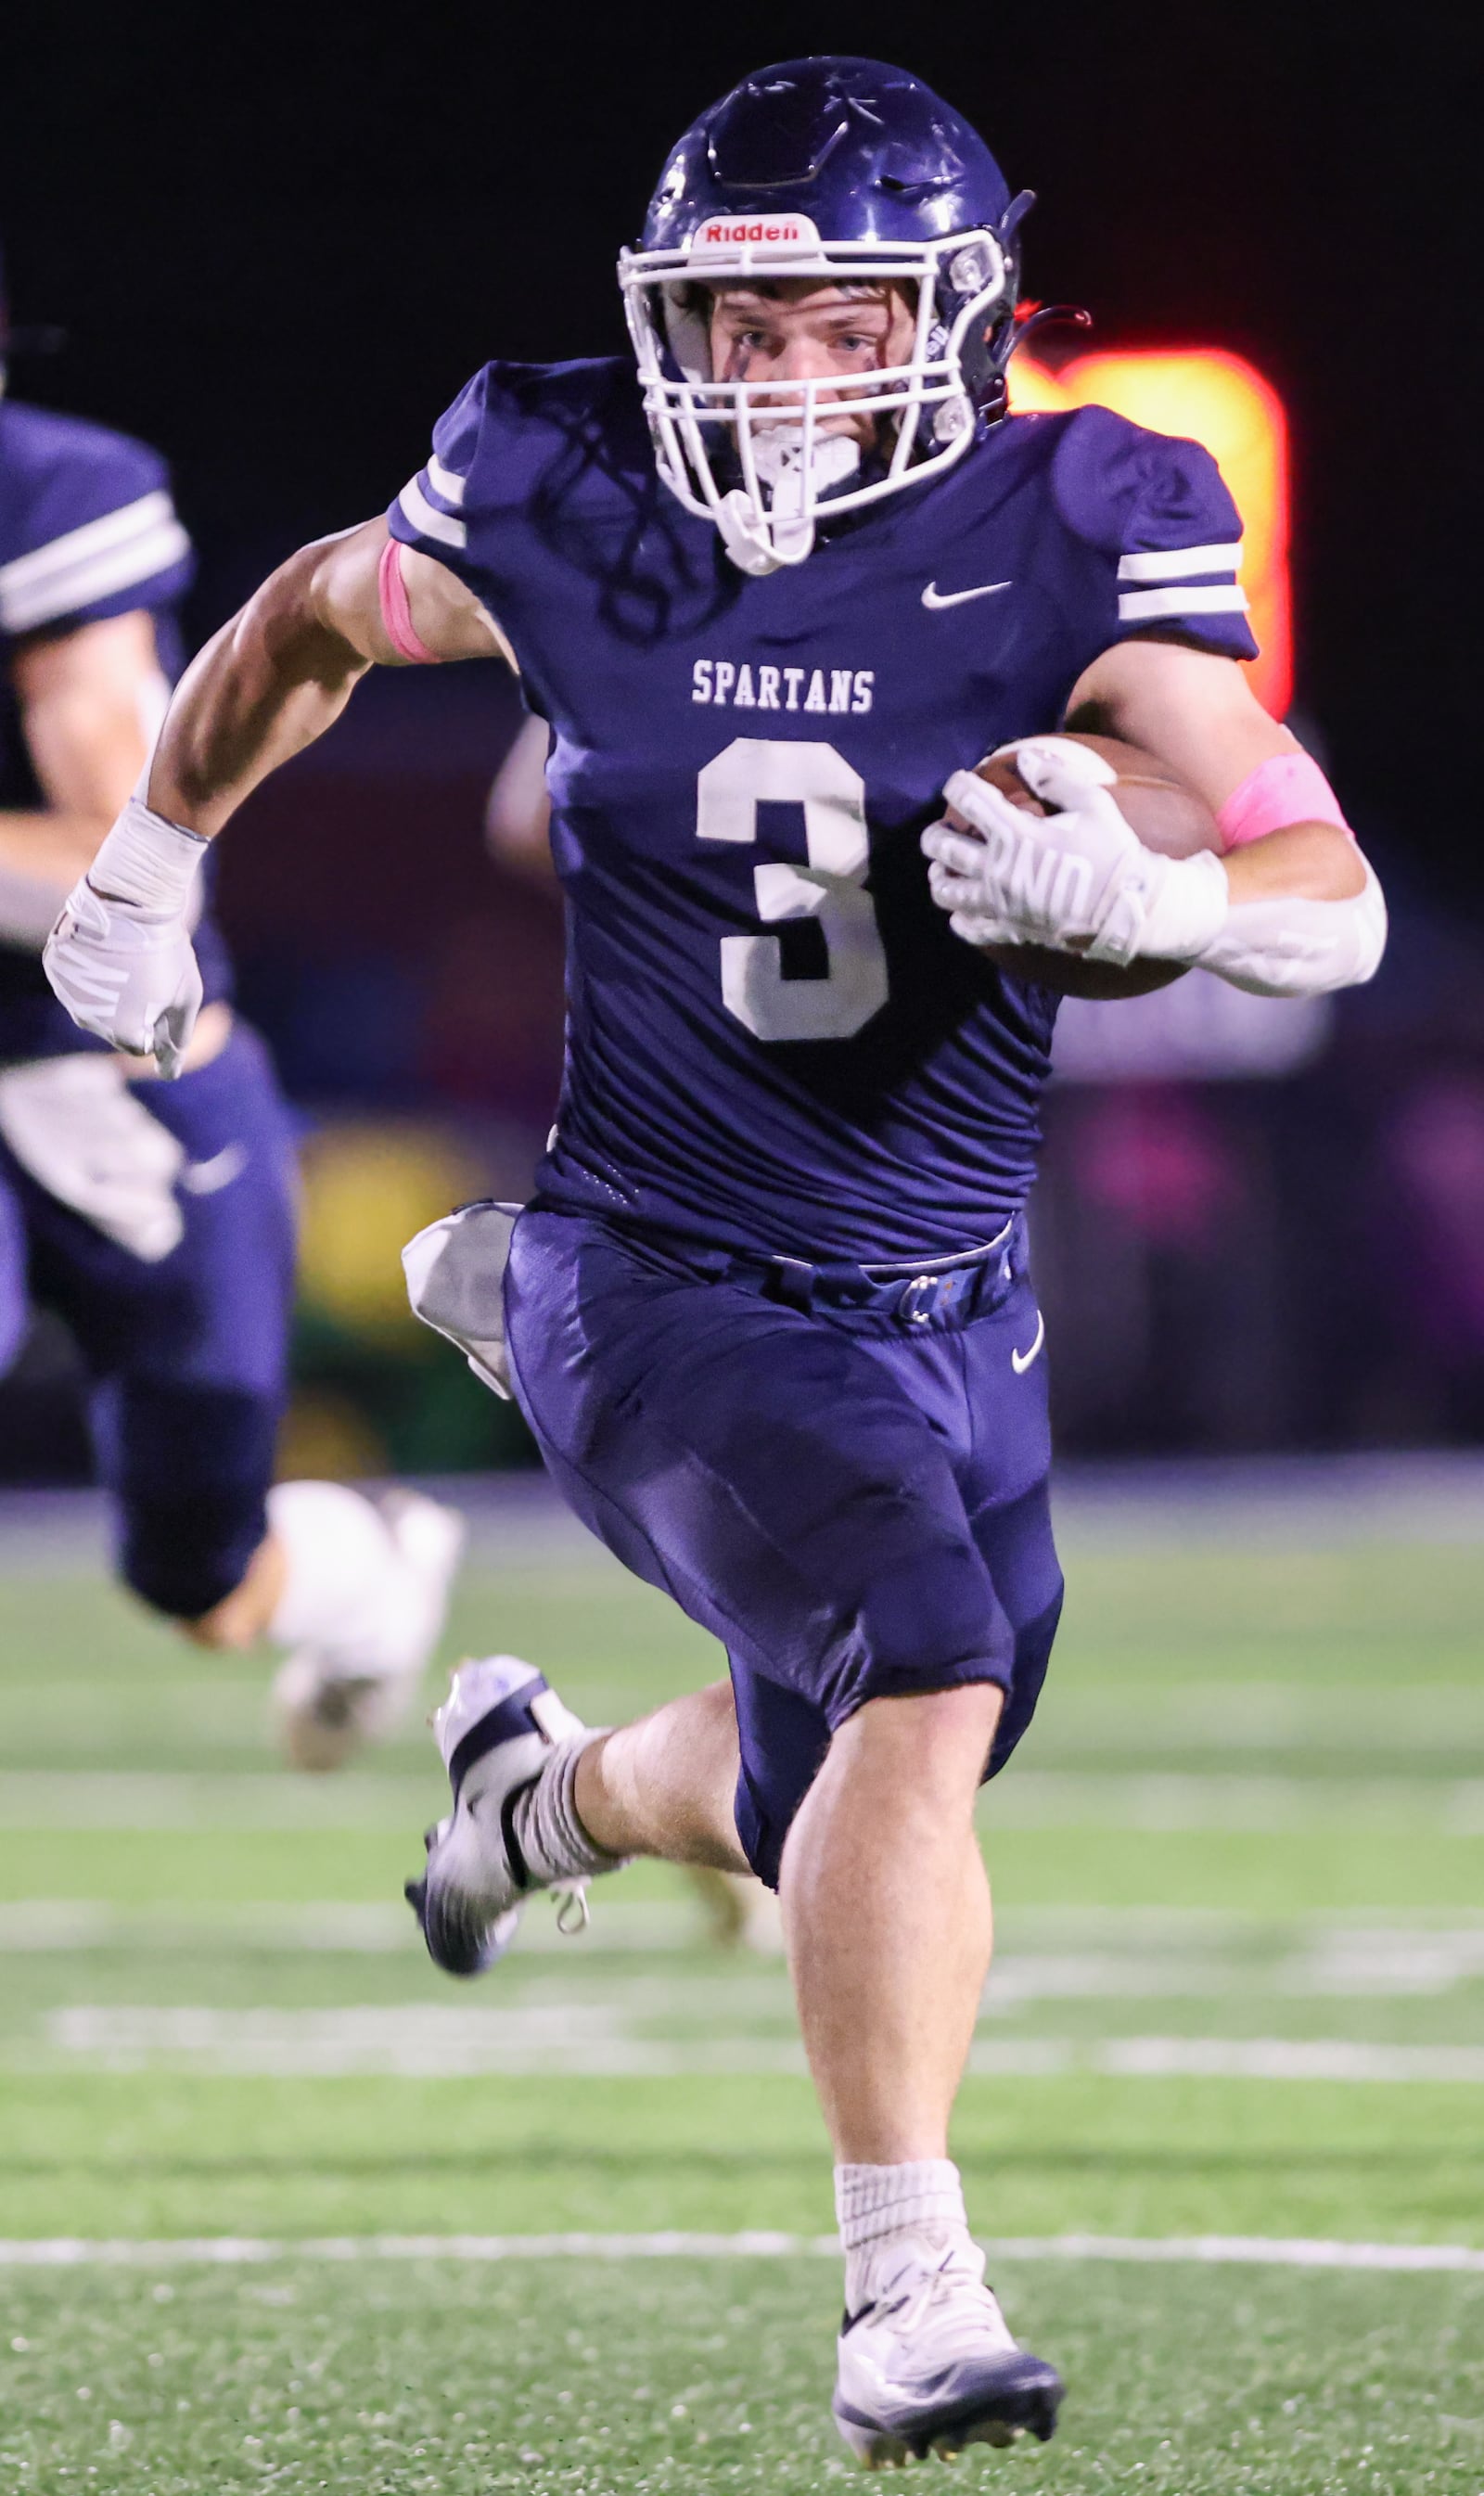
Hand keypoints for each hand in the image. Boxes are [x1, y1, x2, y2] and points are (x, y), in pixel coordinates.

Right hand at [44, 876, 202, 1078]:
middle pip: (114, 1028)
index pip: (141, 1045)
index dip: (156, 1018)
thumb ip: (177, 1038)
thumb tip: (171, 1073)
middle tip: (144, 972)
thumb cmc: (166, 951)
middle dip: (132, 1008)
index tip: (161, 991)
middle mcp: (90, 1022)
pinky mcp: (56, 970)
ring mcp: (68, 995)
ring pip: (93, 1006)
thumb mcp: (185, 997)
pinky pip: (75, 981)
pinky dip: (89, 971)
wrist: (131, 900)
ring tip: (124, 960)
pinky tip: (103, 951)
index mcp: (125, 1034)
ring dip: (109, 991)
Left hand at [923, 738, 1144, 956]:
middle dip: (933, 835)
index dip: (957, 786)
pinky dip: (959, 918)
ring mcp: (999, 904)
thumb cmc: (1112, 852)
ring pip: (947, 892)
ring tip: (942, 869)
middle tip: (938, 830)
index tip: (957, 782)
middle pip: (943, 849)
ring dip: (939, 877)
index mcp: (1015, 834)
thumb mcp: (1092, 803)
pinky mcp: (1008, 930)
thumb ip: (1055, 778)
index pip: (970, 801)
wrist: (1126, 909)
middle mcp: (996, 870)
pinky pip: (969, 928)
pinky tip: (962, 910)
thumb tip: (1024, 757)